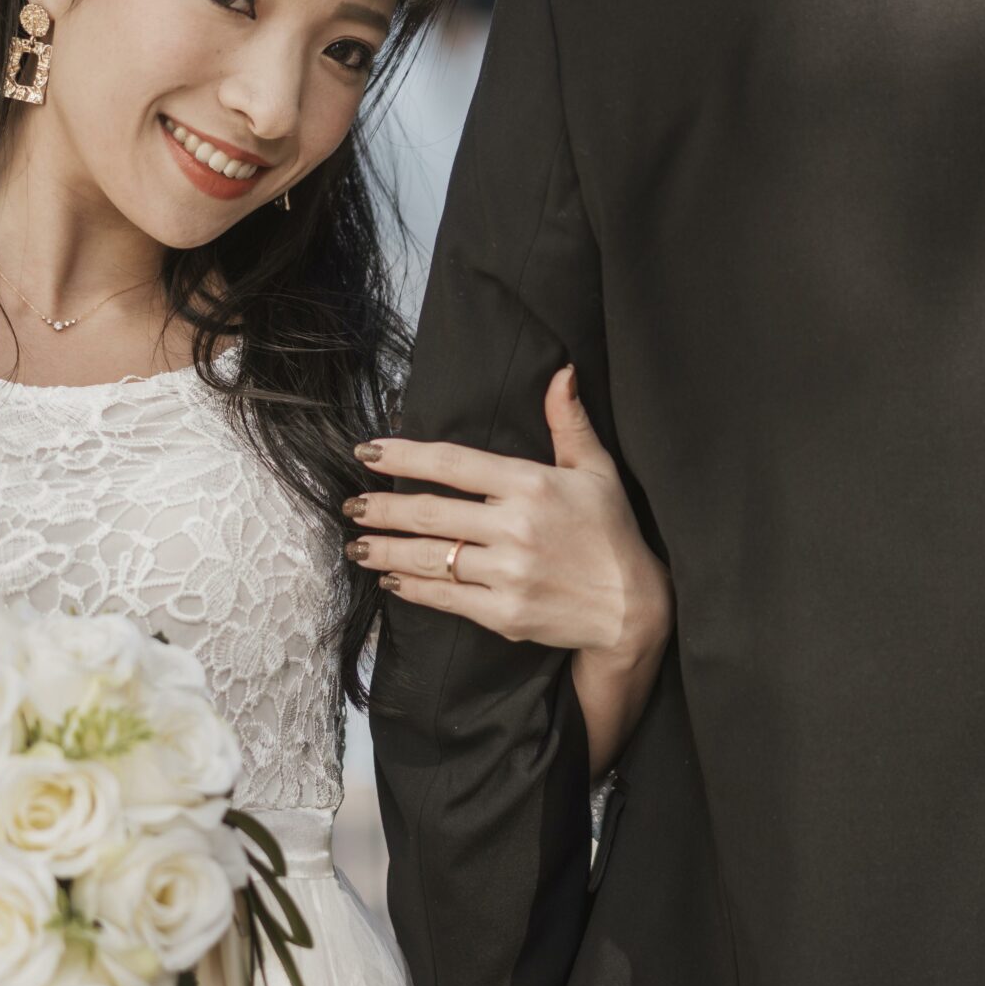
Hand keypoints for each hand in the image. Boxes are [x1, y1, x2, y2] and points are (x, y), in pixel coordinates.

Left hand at [347, 367, 670, 774]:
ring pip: (428, 557)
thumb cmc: (612, 534)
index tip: (368, 452)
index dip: (404, 455)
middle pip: (429, 512)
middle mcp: (514, 527)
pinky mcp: (502, 613)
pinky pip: (444, 597)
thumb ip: (569, 421)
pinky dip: (412, 588)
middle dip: (382, 508)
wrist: (632, 608)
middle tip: (352, 504)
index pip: (453, 463)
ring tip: (356, 545)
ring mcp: (507, 573)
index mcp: (531, 485)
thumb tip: (561, 371)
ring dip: (384, 551)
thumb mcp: (597, 470)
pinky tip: (391, 581)